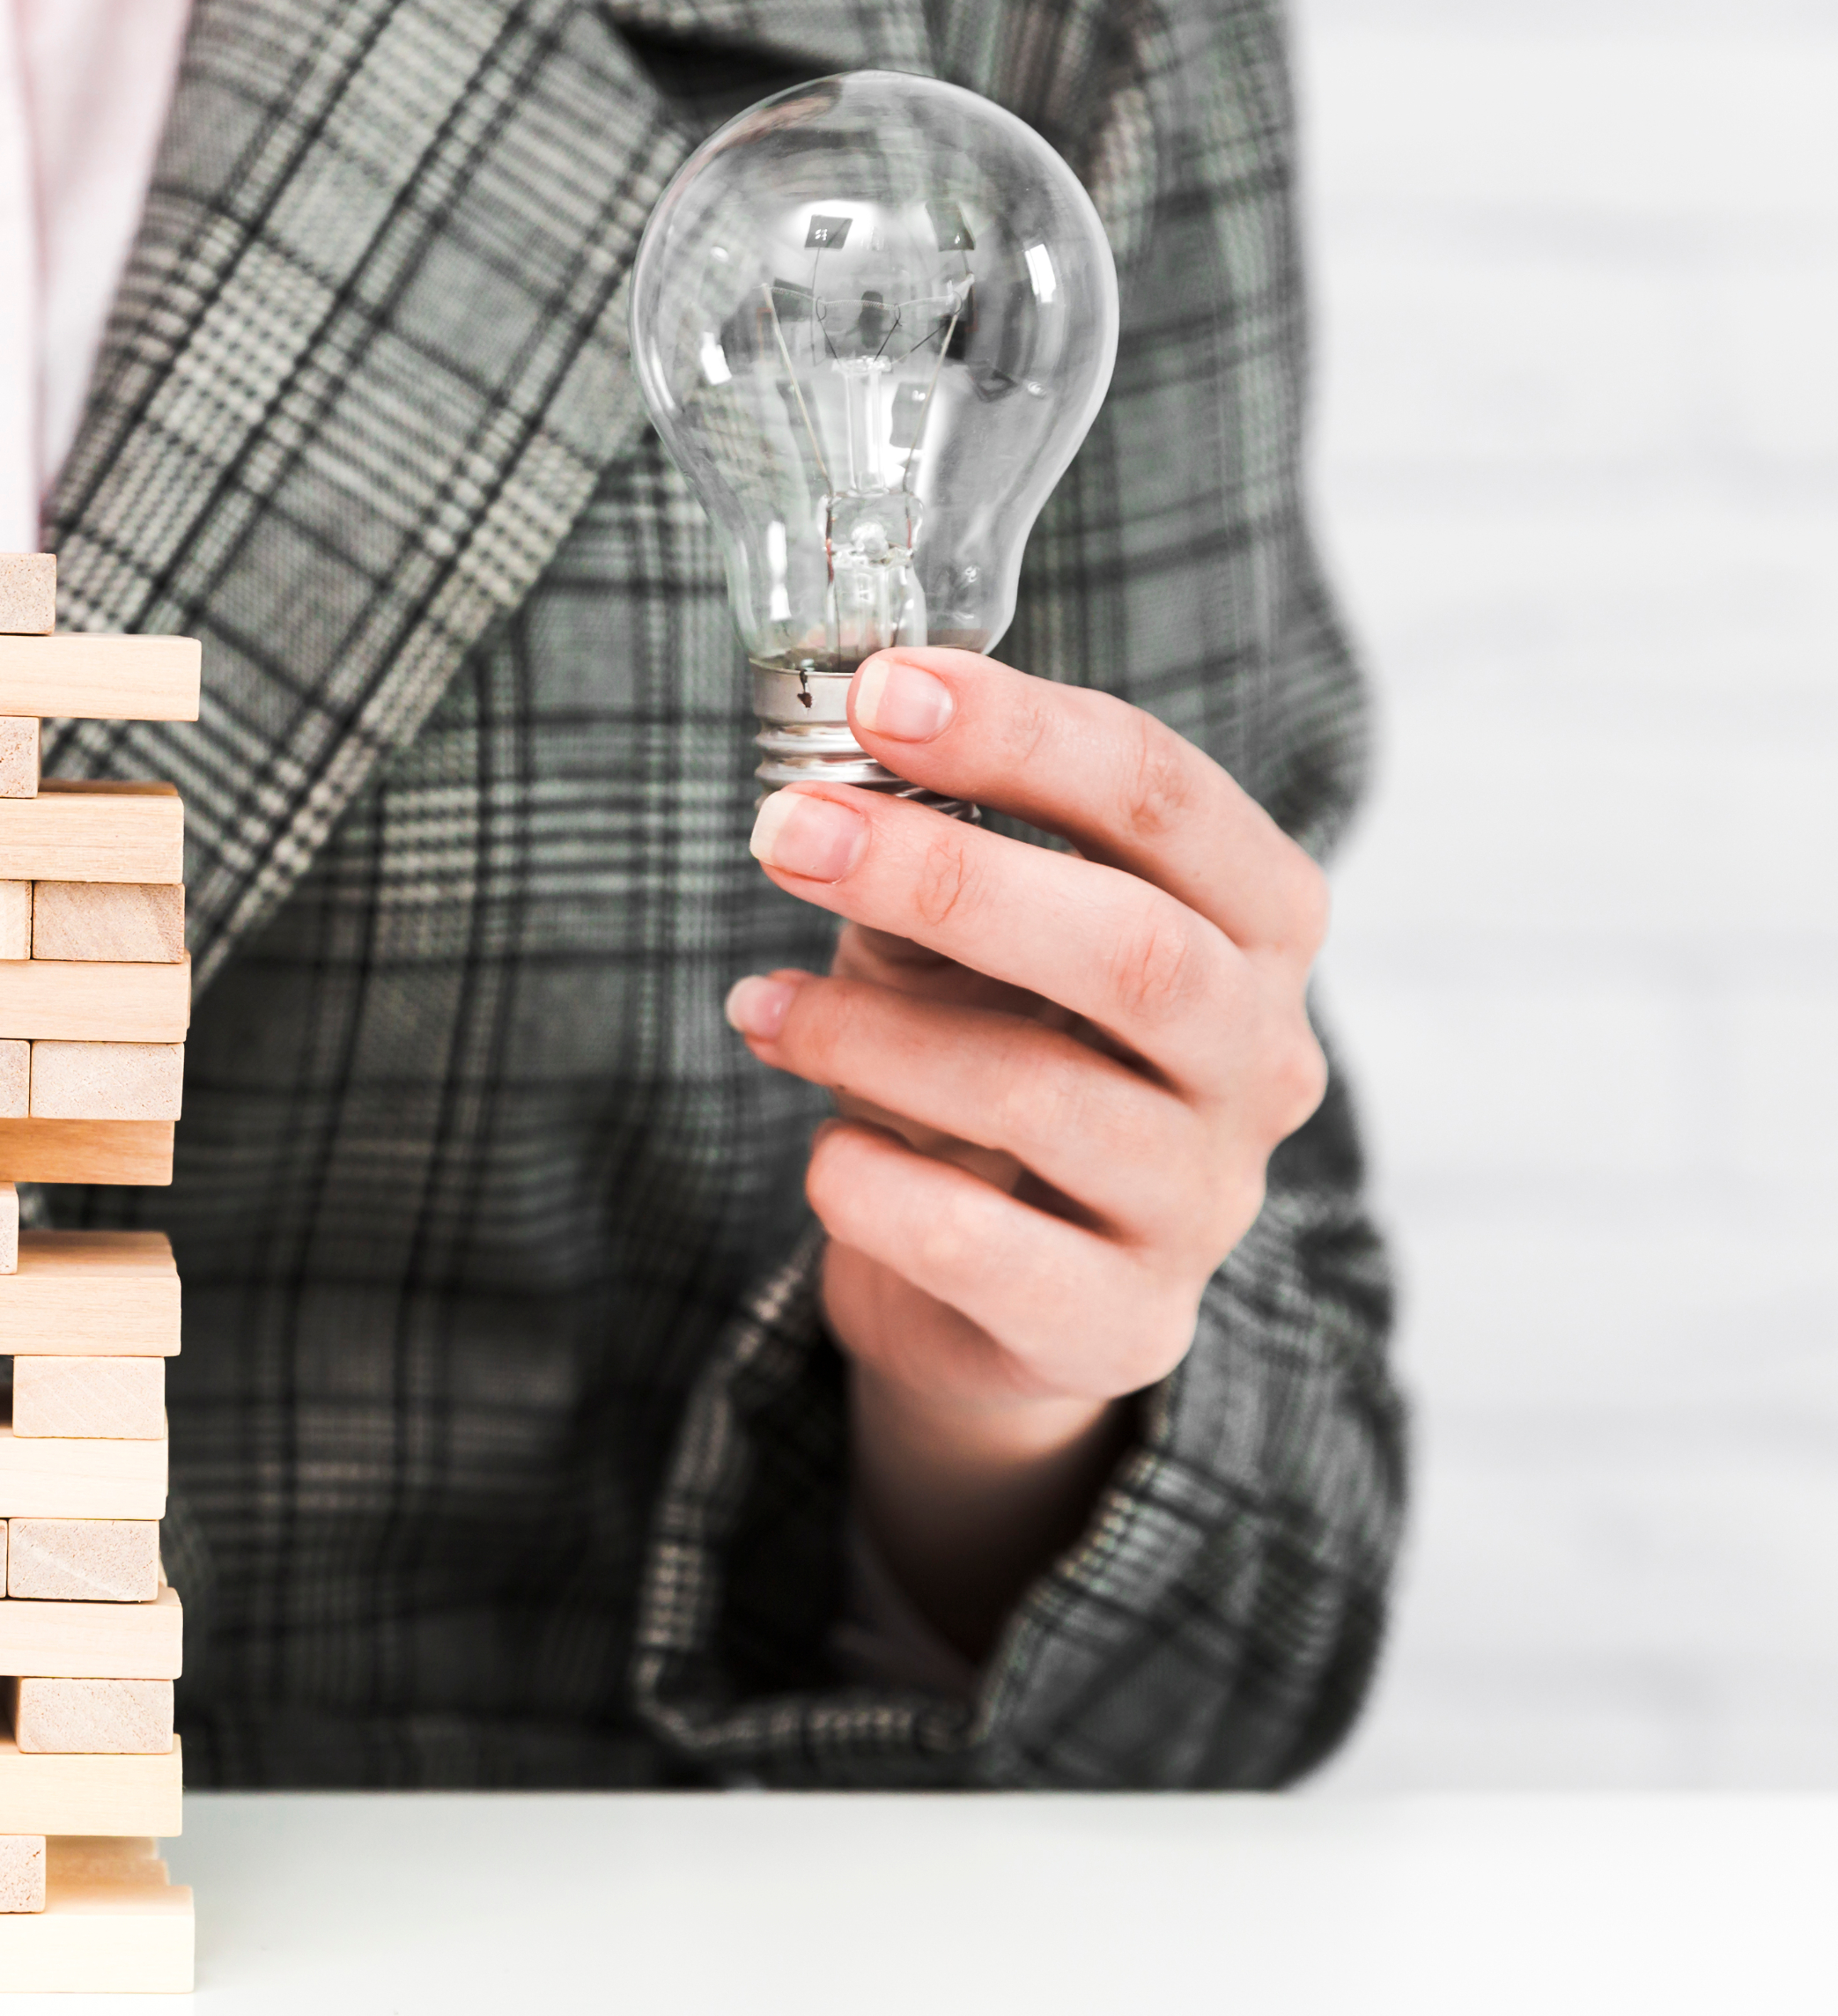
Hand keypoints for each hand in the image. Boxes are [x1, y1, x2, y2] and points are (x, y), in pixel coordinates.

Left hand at [722, 648, 1330, 1646]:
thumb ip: (933, 842)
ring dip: (874, 1036)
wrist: (1001, 1290)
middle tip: (786, 832)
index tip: (876, 691)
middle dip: (949, 877)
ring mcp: (1202, 1201)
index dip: (1023, 733)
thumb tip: (828, 758)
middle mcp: (1258, 1058)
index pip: (1164, 798)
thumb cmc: (994, 1054)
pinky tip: (822, 1153)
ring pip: (1051, 1097)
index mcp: (1250, 923)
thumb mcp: (974, 936)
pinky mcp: (1122, 1324)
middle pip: (1140, 949)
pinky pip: (998, 1255)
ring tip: (756, 1006)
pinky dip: (882, 1191)